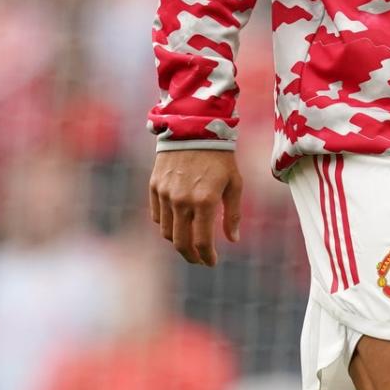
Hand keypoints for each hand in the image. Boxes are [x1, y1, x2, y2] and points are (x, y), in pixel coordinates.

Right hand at [149, 149, 242, 266]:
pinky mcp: (154, 186)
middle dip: (191, 256)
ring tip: (189, 242)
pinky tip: (177, 223)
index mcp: (205, 201)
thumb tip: (233, 240)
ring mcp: (165, 194)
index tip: (211, 262)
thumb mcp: (235, 182)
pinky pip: (157, 215)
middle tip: (199, 260)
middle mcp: (182, 200)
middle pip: (181, 243)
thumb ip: (233, 213)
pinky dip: (166, 225)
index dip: (207, 257)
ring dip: (177, 242)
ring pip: (166, 232)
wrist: (194, 127)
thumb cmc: (220, 155)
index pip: (202, 242)